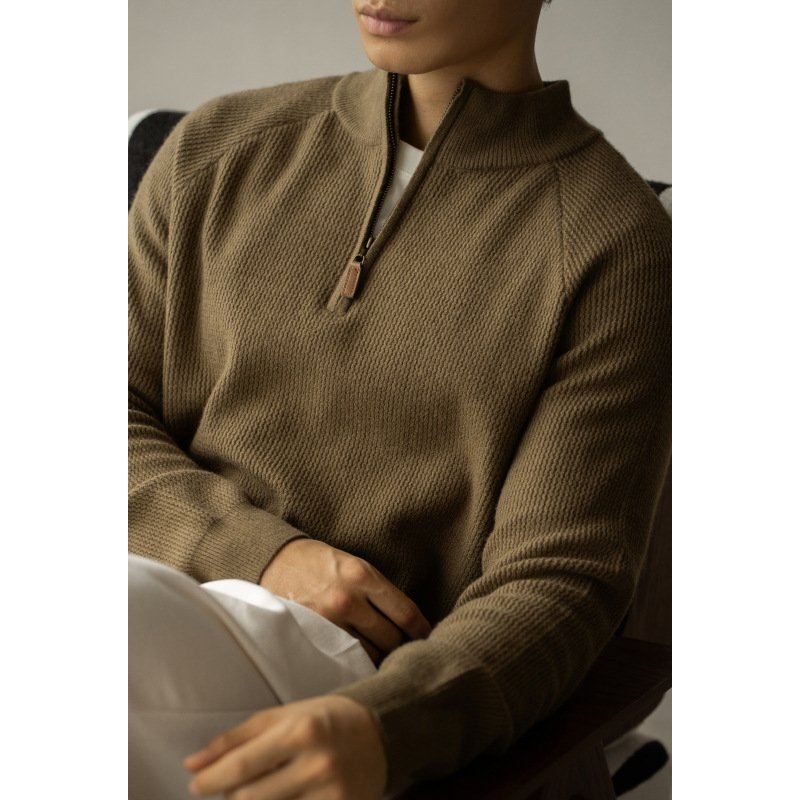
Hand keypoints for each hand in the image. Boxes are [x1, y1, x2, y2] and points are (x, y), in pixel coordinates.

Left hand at [184, 695, 386, 798]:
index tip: (195, 784)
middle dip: (233, 794)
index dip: (211, 780)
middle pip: (250, 799)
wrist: (380, 734)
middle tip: (235, 785)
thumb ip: (236, 738)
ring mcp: (331, 794)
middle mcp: (317, 764)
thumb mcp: (282, 716)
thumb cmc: (322, 720)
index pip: (242, 766)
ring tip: (261, 789)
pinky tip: (281, 796)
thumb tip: (192, 764)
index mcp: (300, 731)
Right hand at [260, 538, 430, 663]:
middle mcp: (348, 599)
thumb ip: (377, 591)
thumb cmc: (320, 562)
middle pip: (391, 637)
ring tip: (388, 660)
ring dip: (381, 658)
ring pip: (370, 653)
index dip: (422, 630)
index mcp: (364, 575)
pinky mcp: (312, 635)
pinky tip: (363, 663)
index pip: (406, 612)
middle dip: (403, 647)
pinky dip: (357, 662)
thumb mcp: (354, 565)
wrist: (274, 561)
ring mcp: (328, 620)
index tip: (427, 638)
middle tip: (410, 653)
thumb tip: (406, 622)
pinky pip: (344, 658)